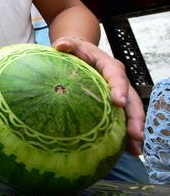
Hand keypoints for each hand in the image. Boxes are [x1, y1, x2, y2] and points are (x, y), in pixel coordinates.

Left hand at [53, 36, 143, 154]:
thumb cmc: (75, 51)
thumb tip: (60, 45)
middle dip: (135, 117)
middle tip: (136, 134)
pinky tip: (128, 151)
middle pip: (131, 99)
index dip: (119, 88)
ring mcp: (119, 94)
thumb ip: (67, 44)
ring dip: (135, 130)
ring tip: (136, 149)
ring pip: (131, 112)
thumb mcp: (71, 45)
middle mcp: (119, 81)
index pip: (117, 76)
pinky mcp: (115, 105)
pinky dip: (126, 135)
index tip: (118, 102)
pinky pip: (123, 119)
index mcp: (109, 66)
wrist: (80, 54)